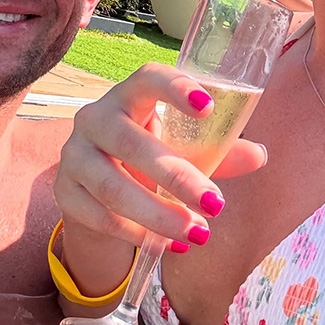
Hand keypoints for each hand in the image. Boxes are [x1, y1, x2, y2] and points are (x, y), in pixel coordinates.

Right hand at [54, 63, 267, 247]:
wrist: (95, 191)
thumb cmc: (147, 159)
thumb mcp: (180, 150)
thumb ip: (216, 151)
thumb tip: (259, 155)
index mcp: (128, 96)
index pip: (147, 78)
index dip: (175, 88)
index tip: (209, 108)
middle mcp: (95, 118)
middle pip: (130, 141)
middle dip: (176, 176)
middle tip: (215, 205)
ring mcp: (74, 156)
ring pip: (112, 186)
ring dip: (158, 214)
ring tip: (197, 234)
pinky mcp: (65, 193)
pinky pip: (100, 217)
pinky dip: (138, 234)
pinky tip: (168, 245)